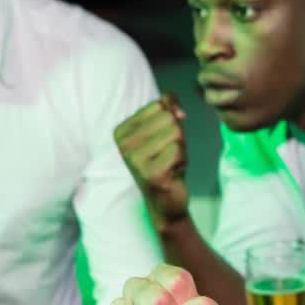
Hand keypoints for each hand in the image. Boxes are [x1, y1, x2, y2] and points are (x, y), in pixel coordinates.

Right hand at [114, 94, 188, 228]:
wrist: (165, 200)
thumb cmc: (165, 161)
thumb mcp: (165, 130)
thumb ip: (169, 109)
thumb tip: (174, 104)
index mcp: (122, 131)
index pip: (160, 105)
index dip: (172, 120)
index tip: (163, 140)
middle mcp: (124, 144)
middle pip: (169, 118)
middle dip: (178, 135)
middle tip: (168, 153)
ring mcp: (135, 160)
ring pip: (176, 133)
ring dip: (181, 149)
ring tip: (170, 162)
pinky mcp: (151, 174)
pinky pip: (178, 151)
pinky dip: (182, 161)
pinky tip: (173, 172)